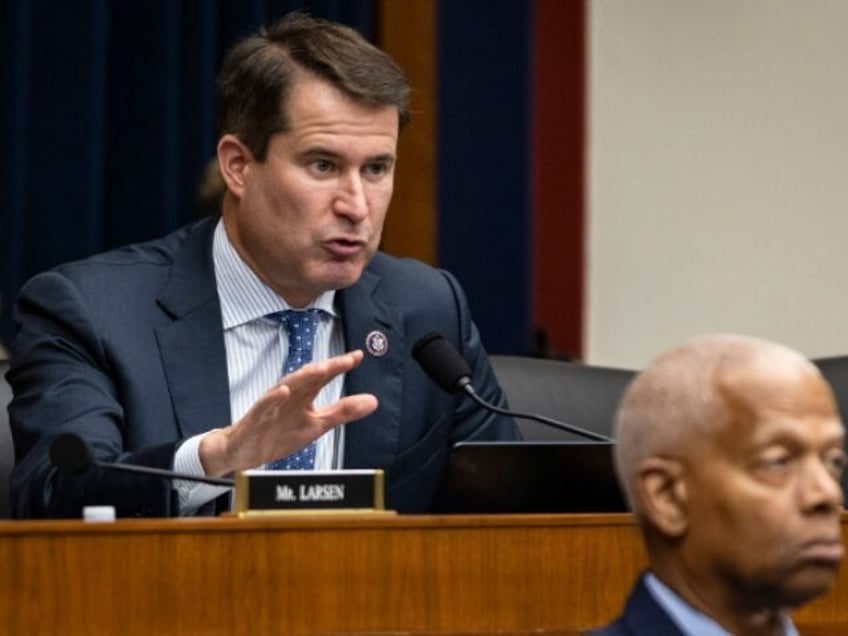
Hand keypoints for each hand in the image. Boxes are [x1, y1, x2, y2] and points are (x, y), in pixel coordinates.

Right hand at [198, 350, 377, 475]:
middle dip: (326, 368)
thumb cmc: (279, 433)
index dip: (340, 366)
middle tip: (345, 360)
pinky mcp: (255, 418)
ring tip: (321, 369)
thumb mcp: (317, 425)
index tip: (358, 356)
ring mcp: (272, 405)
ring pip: (287, 386)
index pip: (323, 377)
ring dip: (303, 377)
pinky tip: (283, 391)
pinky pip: (264, 406)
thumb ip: (343, 412)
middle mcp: (289, 395)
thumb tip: (372, 401)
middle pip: (308, 377)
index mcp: (304, 395)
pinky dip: (273, 398)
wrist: (244, 452)